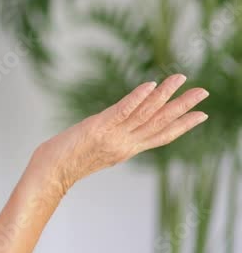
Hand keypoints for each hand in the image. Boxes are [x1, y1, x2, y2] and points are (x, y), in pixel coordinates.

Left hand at [33, 73, 208, 193]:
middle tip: (203, 92)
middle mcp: (125, 144)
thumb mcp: (96, 151)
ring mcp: (113, 136)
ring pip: (146, 113)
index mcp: (127, 150)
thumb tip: (115, 127)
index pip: (161, 137)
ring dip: (165, 95)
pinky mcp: (98, 128)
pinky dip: (137, 98)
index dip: (183, 126)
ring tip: (180, 78)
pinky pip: (122, 111)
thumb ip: (111, 139)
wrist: (50, 173)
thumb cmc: (66, 161)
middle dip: (183, 107)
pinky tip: (150, 85)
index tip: (202, 115)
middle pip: (160, 123)